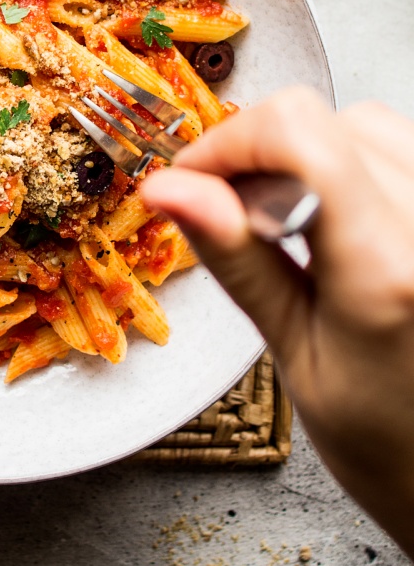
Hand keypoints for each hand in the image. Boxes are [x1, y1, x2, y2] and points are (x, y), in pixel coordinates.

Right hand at [141, 87, 413, 558]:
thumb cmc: (392, 444)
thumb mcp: (296, 357)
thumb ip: (238, 260)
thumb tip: (174, 189)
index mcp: (385, 270)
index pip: (298, 133)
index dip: (228, 143)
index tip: (191, 180)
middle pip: (329, 121)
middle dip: (263, 153)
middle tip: (231, 209)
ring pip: (370, 125)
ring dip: (314, 156)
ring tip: (292, 220)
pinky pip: (405, 151)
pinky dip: (358, 167)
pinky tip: (340, 220)